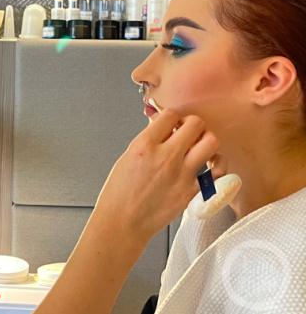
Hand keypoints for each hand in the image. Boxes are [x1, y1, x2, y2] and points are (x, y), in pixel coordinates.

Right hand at [95, 109, 220, 242]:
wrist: (123, 221)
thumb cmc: (120, 193)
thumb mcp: (128, 156)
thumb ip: (148, 140)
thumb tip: (162, 127)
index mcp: (145, 145)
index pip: (171, 114)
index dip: (173, 117)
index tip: (172, 123)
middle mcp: (166, 156)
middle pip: (196, 124)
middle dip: (192, 125)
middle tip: (188, 133)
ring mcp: (182, 174)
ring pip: (211, 142)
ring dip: (206, 141)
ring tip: (198, 148)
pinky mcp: (193, 191)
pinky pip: (216, 171)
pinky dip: (214, 166)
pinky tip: (207, 166)